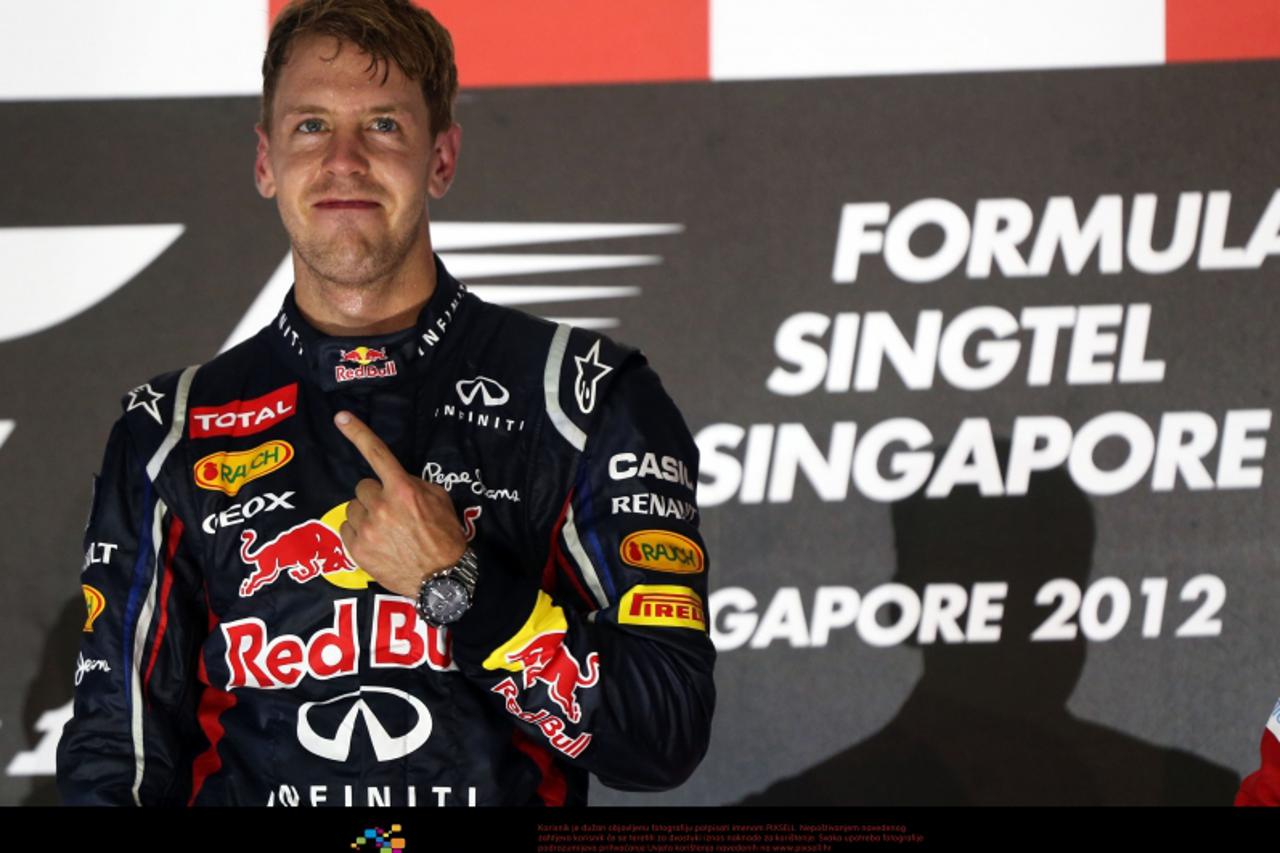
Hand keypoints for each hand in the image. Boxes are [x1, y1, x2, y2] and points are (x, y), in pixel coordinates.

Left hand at [334, 410, 466, 597]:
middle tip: (392, 512)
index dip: (358, 432)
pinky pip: (347, 529)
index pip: (377, 453)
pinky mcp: (357, 550)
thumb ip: (415, 484)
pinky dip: (359, 533)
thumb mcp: (441, 500)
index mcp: (403, 489)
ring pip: (353, 508)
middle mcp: (381, 506)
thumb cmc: (445, 537)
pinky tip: (377, 542)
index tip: (341, 417)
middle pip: (363, 487)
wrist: (441, 579)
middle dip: (375, 496)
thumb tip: (398, 480)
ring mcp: (367, 529)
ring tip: (386, 530)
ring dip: (366, 515)